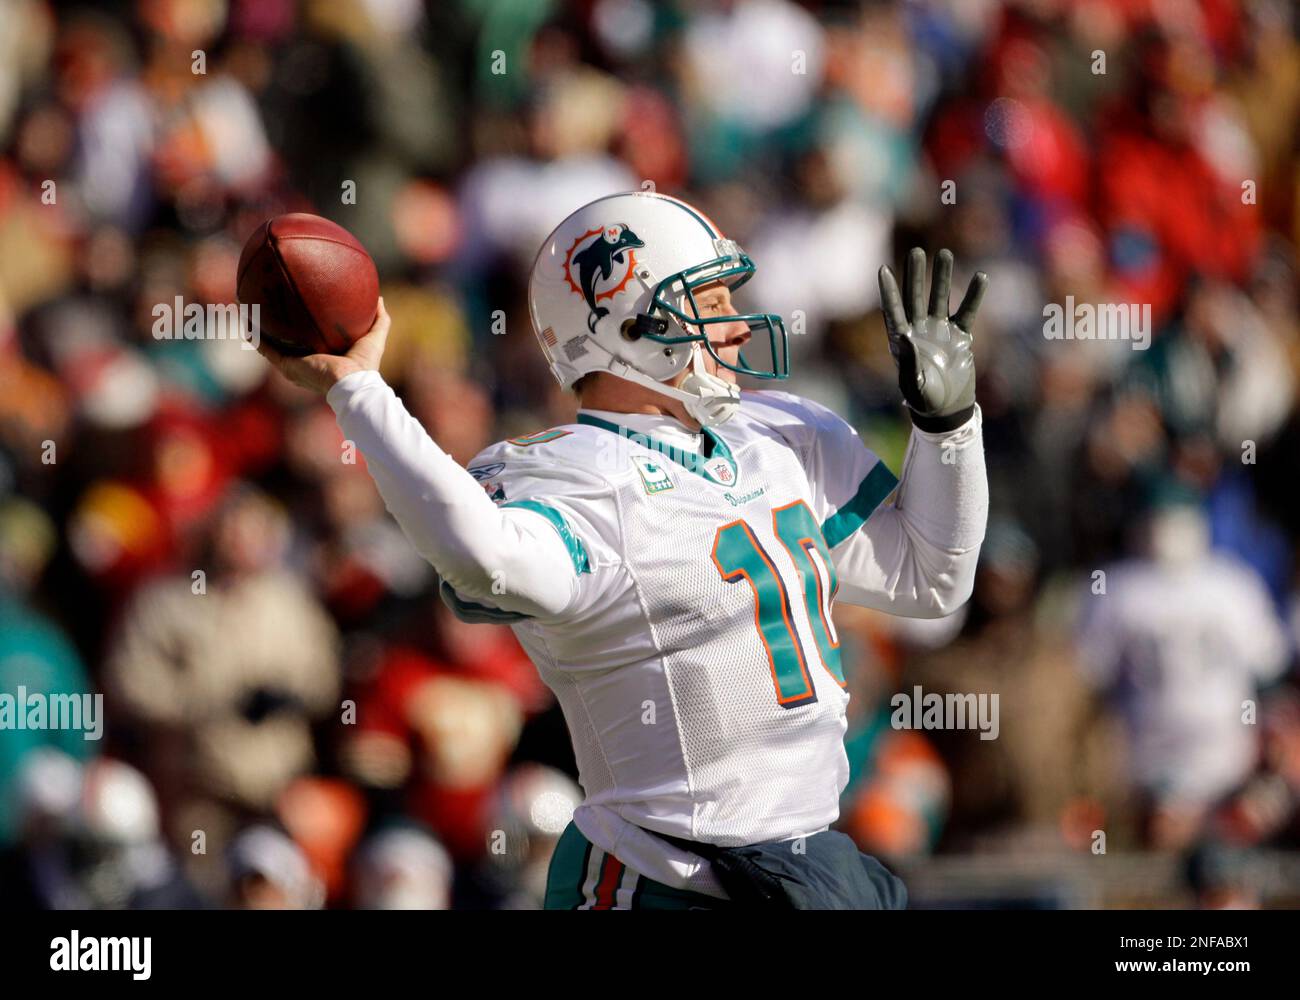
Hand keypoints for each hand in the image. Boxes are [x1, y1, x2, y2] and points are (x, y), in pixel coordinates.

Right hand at [253, 297, 390, 393]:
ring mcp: (294, 365)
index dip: (300, 326)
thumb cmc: (365, 366)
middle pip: (285, 342)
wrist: (353, 383)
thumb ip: (379, 319)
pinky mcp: (287, 366)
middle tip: (266, 306)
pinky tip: (246, 321)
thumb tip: (379, 298)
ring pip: (270, 345)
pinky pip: (266, 350)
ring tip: (247, 310)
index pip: (307, 340)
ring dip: (258, 328)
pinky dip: (255, 336)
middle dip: (274, 327)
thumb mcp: (374, 337)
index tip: (295, 310)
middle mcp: (305, 362)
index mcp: (322, 357)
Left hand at [878, 248, 986, 431]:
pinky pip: (967, 312)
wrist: (947, 411)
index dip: (888, 291)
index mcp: (902, 342)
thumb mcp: (915, 385)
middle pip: (916, 297)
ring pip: (940, 299)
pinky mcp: (959, 336)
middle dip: (916, 275)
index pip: (893, 311)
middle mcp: (919, 331)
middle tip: (916, 250)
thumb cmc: (926, 402)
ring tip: (945, 253)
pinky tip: (980, 276)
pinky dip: (974, 296)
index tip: (883, 270)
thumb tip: (906, 337)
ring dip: (942, 278)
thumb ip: (909, 363)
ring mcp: (939, 331)